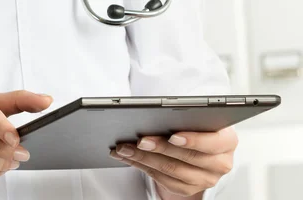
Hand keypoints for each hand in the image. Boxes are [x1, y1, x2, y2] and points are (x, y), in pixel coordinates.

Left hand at [109, 128, 237, 197]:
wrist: (199, 149)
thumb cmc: (198, 128)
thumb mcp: (200, 120)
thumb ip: (187, 117)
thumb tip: (157, 115)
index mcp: (227, 141)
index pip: (213, 142)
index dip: (193, 140)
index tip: (173, 135)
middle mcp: (220, 163)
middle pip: (187, 157)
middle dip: (160, 147)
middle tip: (140, 140)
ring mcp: (205, 179)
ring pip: (171, 170)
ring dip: (143, 158)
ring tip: (125, 148)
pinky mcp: (188, 188)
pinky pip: (162, 179)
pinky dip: (141, 166)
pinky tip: (128, 157)